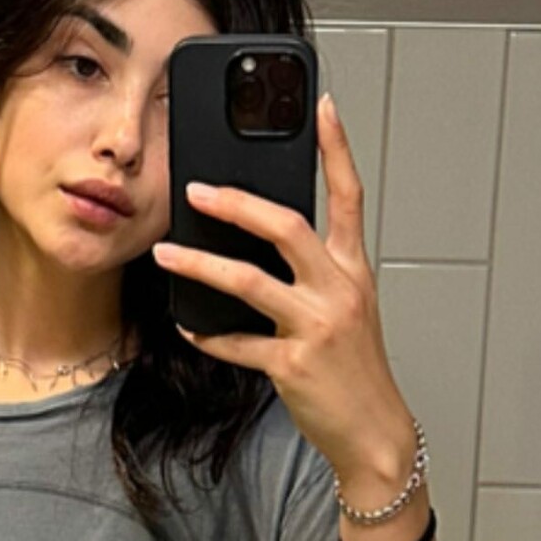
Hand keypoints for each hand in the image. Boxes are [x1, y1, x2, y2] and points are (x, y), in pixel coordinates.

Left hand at [151, 94, 412, 479]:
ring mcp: (316, 327)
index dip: (337, 148)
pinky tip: (187, 324)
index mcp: (354, 271)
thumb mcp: (349, 311)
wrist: (374, 433)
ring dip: (200, 265)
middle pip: (287, 227)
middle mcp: (338, 291)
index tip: (320, 106)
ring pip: (249, 282)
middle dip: (236, 205)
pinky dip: (207, 334)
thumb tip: (260, 245)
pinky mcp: (293, 364)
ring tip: (166, 253)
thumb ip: (315, 275)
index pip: (349, 196)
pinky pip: (237, 343)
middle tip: (196, 191)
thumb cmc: (356, 372)